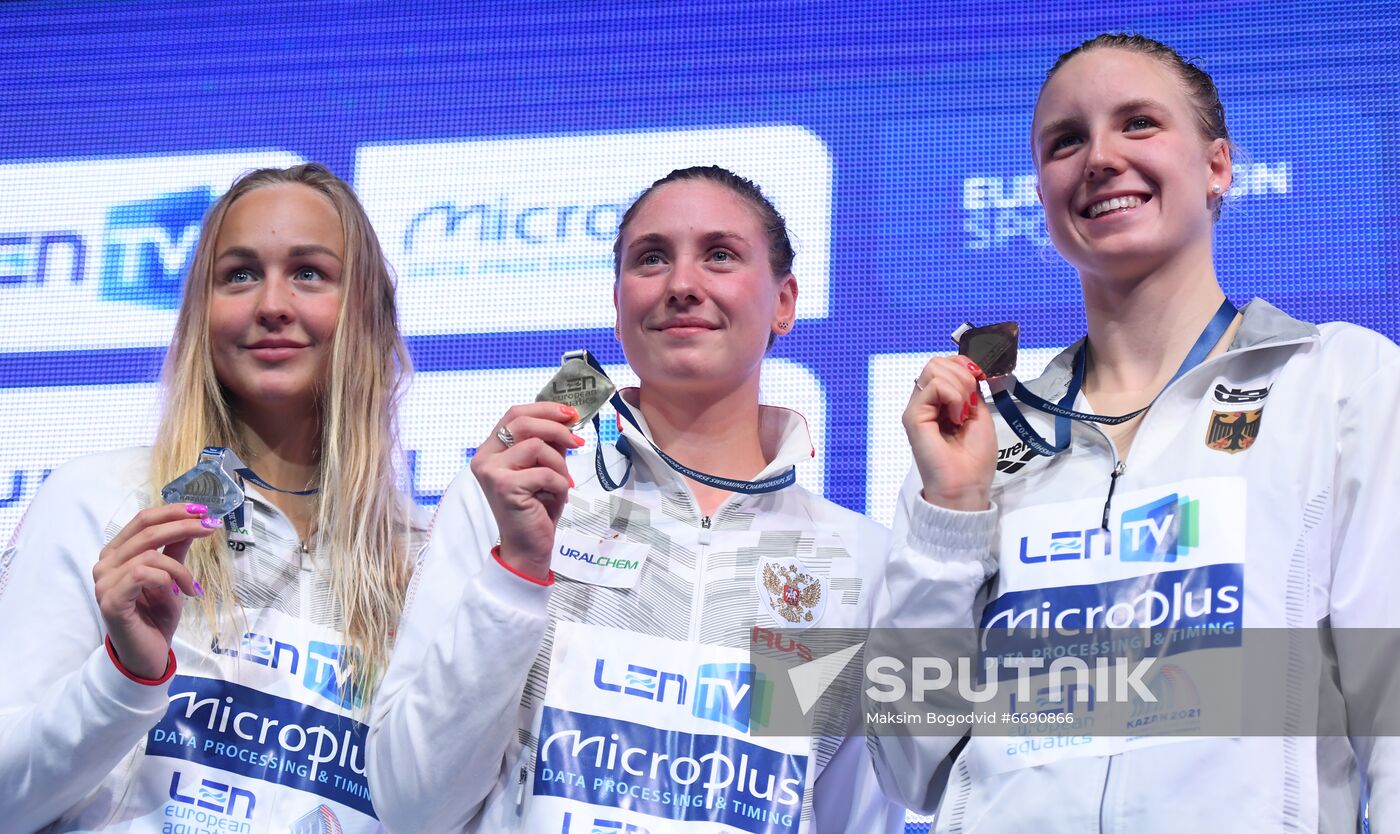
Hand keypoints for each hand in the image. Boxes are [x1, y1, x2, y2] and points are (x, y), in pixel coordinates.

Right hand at [92, 503, 219, 678]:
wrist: (148, 653)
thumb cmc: (156, 615)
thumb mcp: (173, 576)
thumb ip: (177, 549)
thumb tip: (195, 520)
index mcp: (117, 553)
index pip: (143, 520)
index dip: (173, 511)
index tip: (203, 511)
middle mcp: (105, 564)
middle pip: (147, 531)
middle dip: (183, 526)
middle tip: (210, 528)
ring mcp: (104, 582)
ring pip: (150, 554)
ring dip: (180, 569)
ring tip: (192, 587)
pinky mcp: (110, 600)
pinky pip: (142, 575)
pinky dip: (167, 580)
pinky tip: (178, 593)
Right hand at [472, 402, 585, 580]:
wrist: (528, 546)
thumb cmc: (536, 507)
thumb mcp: (543, 467)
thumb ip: (547, 444)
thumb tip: (567, 420)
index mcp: (490, 450)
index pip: (515, 414)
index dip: (545, 409)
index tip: (570, 414)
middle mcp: (485, 458)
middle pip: (523, 422)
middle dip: (557, 429)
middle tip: (577, 442)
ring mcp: (491, 472)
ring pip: (537, 446)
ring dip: (560, 464)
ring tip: (562, 482)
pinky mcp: (504, 487)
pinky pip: (545, 473)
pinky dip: (560, 484)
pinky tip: (557, 497)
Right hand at [904, 355, 995, 510]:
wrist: (967, 485)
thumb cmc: (974, 458)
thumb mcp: (979, 414)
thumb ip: (970, 390)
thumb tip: (969, 367)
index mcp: (939, 402)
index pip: (945, 364)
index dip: (965, 366)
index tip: (980, 383)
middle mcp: (925, 403)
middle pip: (937, 362)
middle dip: (963, 375)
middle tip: (970, 405)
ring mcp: (917, 408)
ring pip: (934, 368)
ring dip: (959, 387)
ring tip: (963, 414)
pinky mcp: (913, 416)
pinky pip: (935, 386)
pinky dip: (954, 397)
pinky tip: (956, 418)